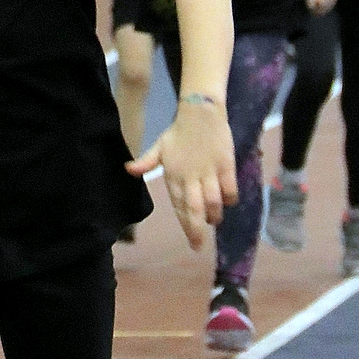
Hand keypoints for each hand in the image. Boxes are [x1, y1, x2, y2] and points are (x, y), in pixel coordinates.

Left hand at [127, 97, 236, 249]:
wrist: (200, 112)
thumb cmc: (178, 133)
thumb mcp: (159, 147)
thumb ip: (145, 162)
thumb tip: (128, 170)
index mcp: (173, 175)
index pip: (178, 205)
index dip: (184, 224)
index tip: (190, 240)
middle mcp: (190, 177)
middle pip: (194, 209)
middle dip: (196, 230)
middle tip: (199, 246)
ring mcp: (209, 172)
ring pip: (212, 201)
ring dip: (214, 215)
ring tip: (214, 221)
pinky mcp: (225, 165)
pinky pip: (229, 188)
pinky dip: (229, 198)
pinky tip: (228, 203)